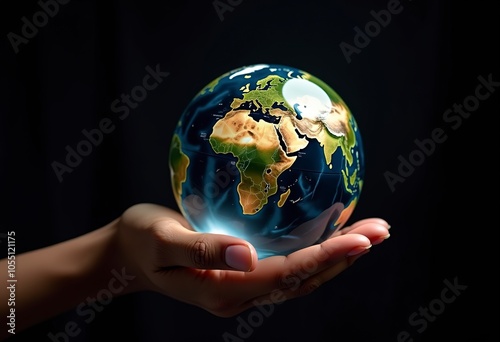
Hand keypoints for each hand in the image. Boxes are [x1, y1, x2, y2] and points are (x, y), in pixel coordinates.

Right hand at [116, 203, 389, 316]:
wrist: (125, 254)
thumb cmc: (139, 240)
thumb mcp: (161, 239)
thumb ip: (202, 249)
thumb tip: (249, 255)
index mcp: (224, 289)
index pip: (287, 274)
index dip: (327, 256)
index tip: (363, 238)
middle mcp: (240, 294)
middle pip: (304, 279)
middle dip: (345, 256)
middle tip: (382, 230)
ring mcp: (242, 288)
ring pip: (300, 277)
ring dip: (336, 256)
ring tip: (369, 233)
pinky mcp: (241, 276)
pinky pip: (286, 267)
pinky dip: (314, 252)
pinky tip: (329, 235)